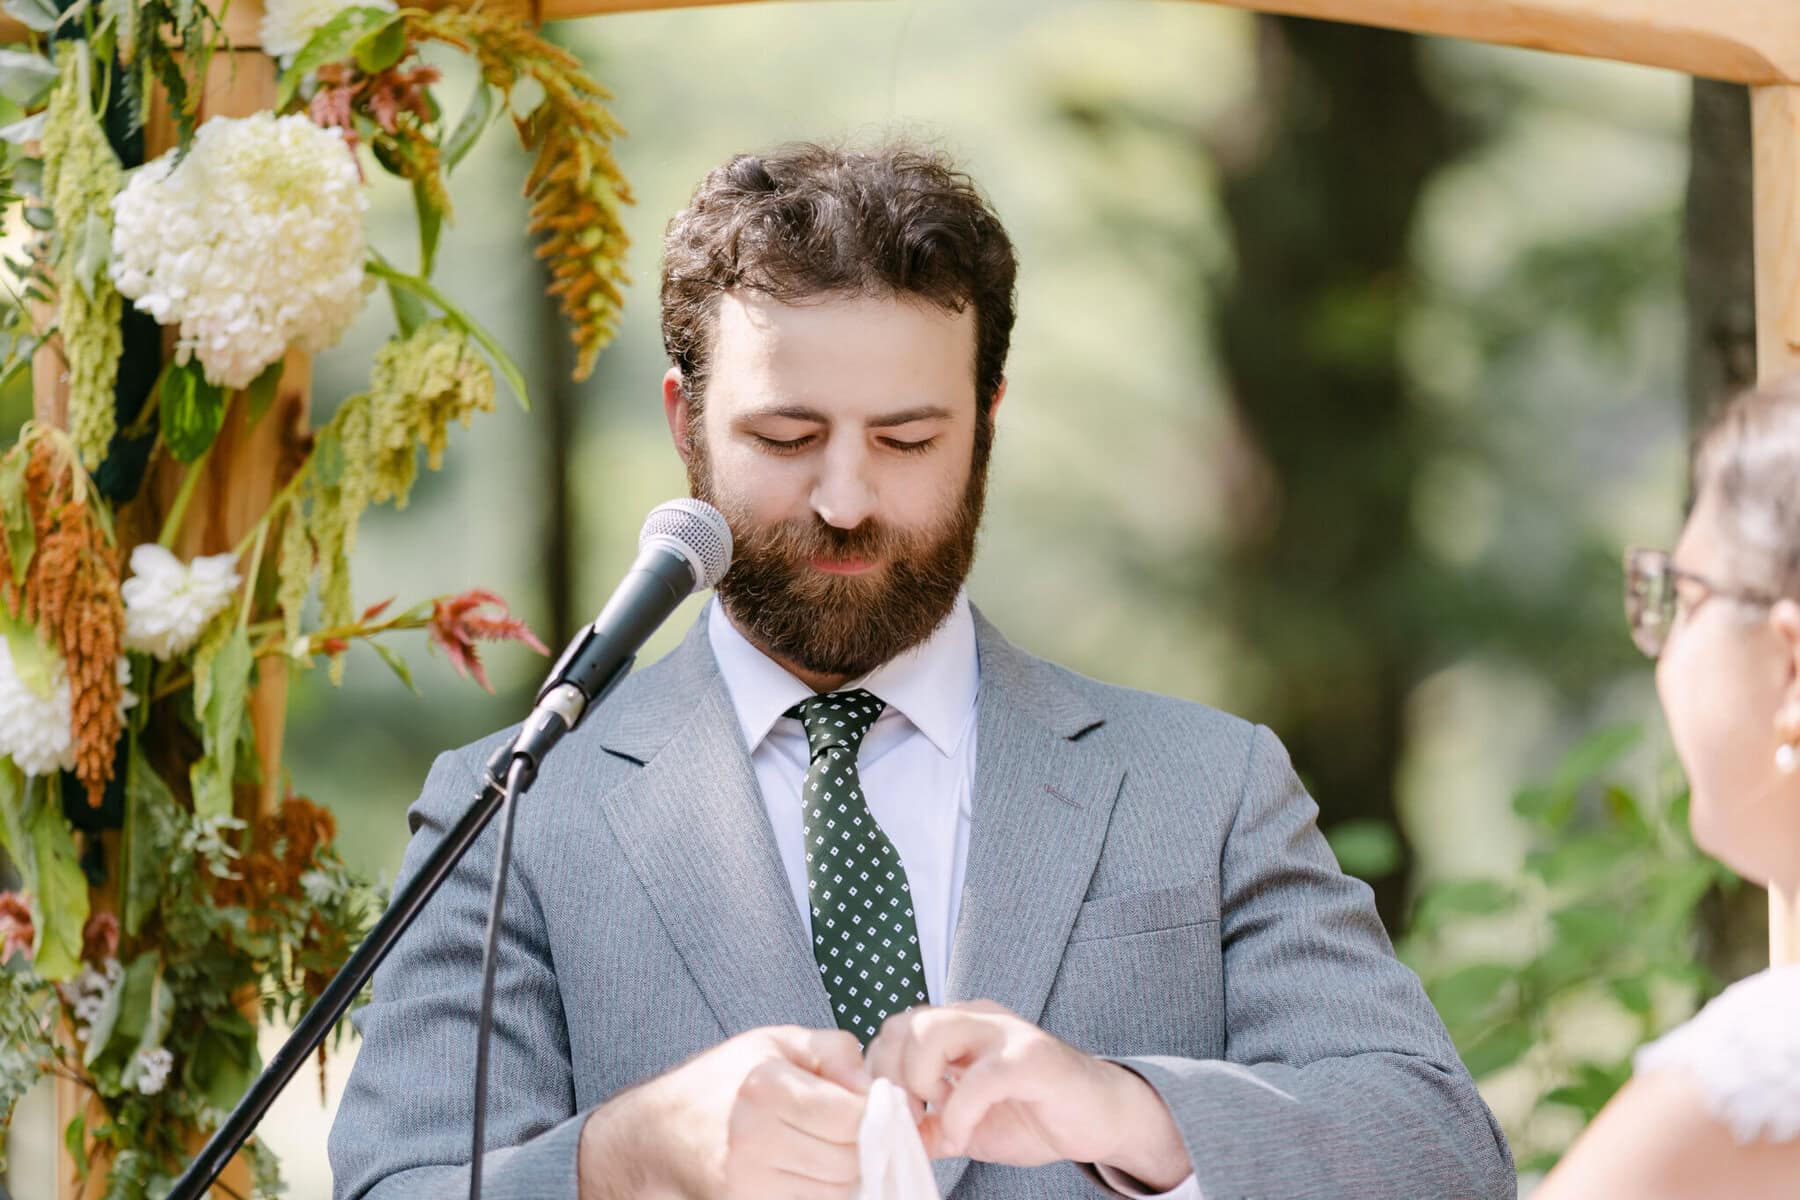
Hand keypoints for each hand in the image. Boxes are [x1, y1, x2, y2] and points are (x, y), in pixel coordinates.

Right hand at [579, 1025, 869, 1199]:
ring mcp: (749, 1182)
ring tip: (822, 1148)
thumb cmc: (721, 1081)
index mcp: (767, 1087)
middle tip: (844, 1129)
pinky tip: (805, 1169)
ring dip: (842, 1174)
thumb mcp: (775, 1042)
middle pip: (849, 1159)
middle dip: (859, 1145)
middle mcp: (756, 1138)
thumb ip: (833, 1050)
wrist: (655, 1133)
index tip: (867, 1105)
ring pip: (835, 1192)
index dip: (872, 1112)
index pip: (853, 1117)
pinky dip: (818, 1192)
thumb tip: (873, 1085)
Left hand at [863, 1000, 1189, 1190]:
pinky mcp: (1031, 1059)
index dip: (881, 1073)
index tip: (890, 1114)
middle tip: (907, 1116)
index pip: (895, 1029)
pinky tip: (962, 1134)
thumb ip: (932, 1125)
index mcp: (958, 1028)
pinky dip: (959, 1111)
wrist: (1102, 1117)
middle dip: (891, 1074)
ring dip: (918, 1080)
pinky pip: (980, 1077)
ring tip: (930, 1117)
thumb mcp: (969, 1125)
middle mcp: (976, 1019)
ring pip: (933, 1030)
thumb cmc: (1036, 1114)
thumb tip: (894, 1138)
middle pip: (905, 1022)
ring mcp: (1005, 1034)